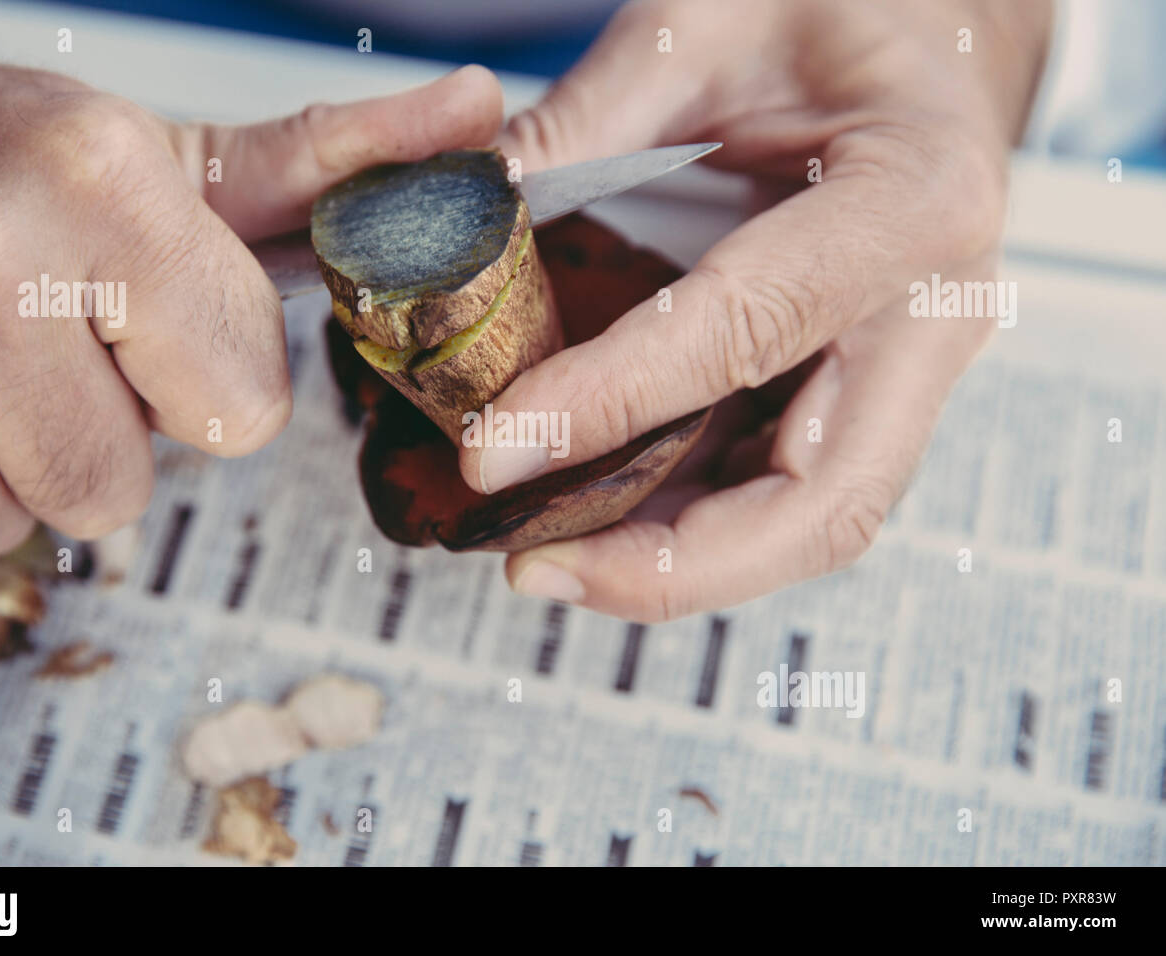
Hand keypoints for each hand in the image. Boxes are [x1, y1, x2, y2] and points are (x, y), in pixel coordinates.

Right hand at [0, 44, 501, 556]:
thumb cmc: (12, 152)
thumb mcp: (174, 155)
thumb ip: (331, 159)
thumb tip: (480, 113)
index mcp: (108, 191)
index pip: (240, 410)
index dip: (210, 385)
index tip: (163, 333)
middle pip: (117, 491)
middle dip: (107, 439)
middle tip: (64, 351)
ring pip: (14, 520)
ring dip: (18, 464)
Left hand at [459, 0, 1050, 620]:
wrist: (933, 32)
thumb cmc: (839, 8)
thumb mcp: (704, 22)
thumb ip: (585, 123)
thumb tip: (463, 222)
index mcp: (914, 200)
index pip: (747, 334)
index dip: (612, 406)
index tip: (494, 454)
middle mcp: (936, 311)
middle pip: (823, 501)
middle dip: (673, 564)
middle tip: (536, 566)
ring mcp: (915, 364)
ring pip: (814, 520)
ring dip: (682, 565)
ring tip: (556, 557)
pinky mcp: (876, 389)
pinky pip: (793, 489)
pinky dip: (701, 526)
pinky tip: (611, 517)